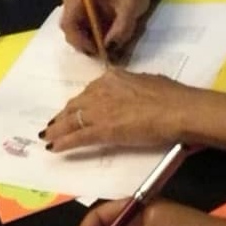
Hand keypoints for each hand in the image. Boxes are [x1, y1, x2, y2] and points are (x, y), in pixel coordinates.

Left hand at [42, 68, 194, 152]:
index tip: (74, 109)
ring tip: (48, 136)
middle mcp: (100, 91)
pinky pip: (77, 137)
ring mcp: (99, 111)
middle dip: (63, 116)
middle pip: (75, 106)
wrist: (178, 109)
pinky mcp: (102, 130)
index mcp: (112, 77)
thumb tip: (130, 92)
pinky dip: (63, 143)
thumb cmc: (171, 96)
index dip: (80, 103)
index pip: (89, 92)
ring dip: (57, 130)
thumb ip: (131, 87)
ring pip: (71, 121)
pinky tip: (54, 148)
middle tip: (54, 124)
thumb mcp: (146, 82)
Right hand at [59, 0, 148, 56]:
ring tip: (108, 50)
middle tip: (104, 54)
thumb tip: (109, 47)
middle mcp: (72, 4)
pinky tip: (107, 44)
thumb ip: (121, 26)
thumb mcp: (131, 7)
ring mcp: (75, 13)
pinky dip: (93, 44)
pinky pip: (82, 38)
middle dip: (84, 45)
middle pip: (69, 32)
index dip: (79, 39)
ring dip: (90, 46)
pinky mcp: (81, 20)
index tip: (97, 50)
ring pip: (75, 37)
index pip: (68, 22)